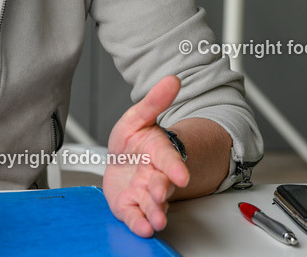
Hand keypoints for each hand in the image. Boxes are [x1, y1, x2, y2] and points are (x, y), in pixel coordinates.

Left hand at [103, 75, 190, 235]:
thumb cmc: (134, 143)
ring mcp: (144, 192)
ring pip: (152, 203)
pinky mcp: (131, 206)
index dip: (174, 167)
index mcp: (158, 152)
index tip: (181, 175)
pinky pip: (136, 216)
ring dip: (155, 211)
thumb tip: (172, 79)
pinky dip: (139, 223)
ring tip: (157, 220)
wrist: (124, 163)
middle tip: (160, 192)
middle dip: (162, 189)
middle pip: (161, 183)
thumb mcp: (138, 117)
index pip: (169, 158)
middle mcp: (155, 175)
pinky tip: (143, 228)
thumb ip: (155, 101)